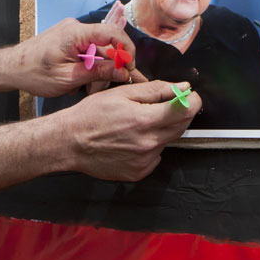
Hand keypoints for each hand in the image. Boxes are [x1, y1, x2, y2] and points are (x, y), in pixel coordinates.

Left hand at [11, 4, 136, 97]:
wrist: (9, 68)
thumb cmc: (33, 73)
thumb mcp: (68, 78)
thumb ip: (97, 73)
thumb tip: (124, 71)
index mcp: (75, 33)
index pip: (113, 33)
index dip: (126, 50)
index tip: (130, 68)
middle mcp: (76, 28)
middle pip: (105, 47)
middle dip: (108, 70)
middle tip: (99, 90)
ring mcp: (72, 34)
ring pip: (97, 53)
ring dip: (96, 73)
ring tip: (83, 90)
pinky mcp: (68, 41)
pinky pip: (87, 53)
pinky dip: (87, 69)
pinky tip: (79, 84)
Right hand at [63, 81, 199, 180]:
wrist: (69, 142)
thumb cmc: (91, 115)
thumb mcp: (121, 93)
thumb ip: (156, 90)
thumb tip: (182, 88)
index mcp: (146, 120)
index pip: (188, 109)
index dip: (191, 99)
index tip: (185, 96)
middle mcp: (150, 143)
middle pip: (182, 126)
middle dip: (176, 114)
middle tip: (155, 107)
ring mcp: (145, 161)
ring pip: (167, 141)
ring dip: (160, 131)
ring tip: (134, 125)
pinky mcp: (139, 172)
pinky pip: (155, 156)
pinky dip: (148, 147)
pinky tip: (129, 140)